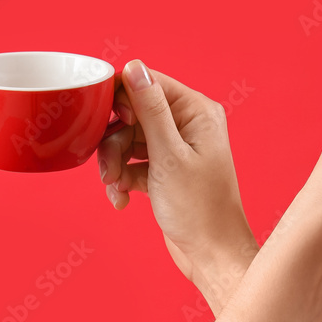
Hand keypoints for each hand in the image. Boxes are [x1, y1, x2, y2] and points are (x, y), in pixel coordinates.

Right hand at [97, 61, 255, 303]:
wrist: (211, 255)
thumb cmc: (199, 209)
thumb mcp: (168, 156)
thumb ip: (150, 110)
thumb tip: (133, 67)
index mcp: (197, 112)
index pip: (148, 83)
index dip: (121, 100)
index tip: (110, 123)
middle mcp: (187, 125)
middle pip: (131, 113)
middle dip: (113, 141)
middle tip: (109, 168)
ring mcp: (175, 148)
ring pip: (126, 140)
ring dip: (114, 164)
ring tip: (115, 187)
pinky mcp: (164, 171)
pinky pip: (131, 163)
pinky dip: (122, 179)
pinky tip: (121, 199)